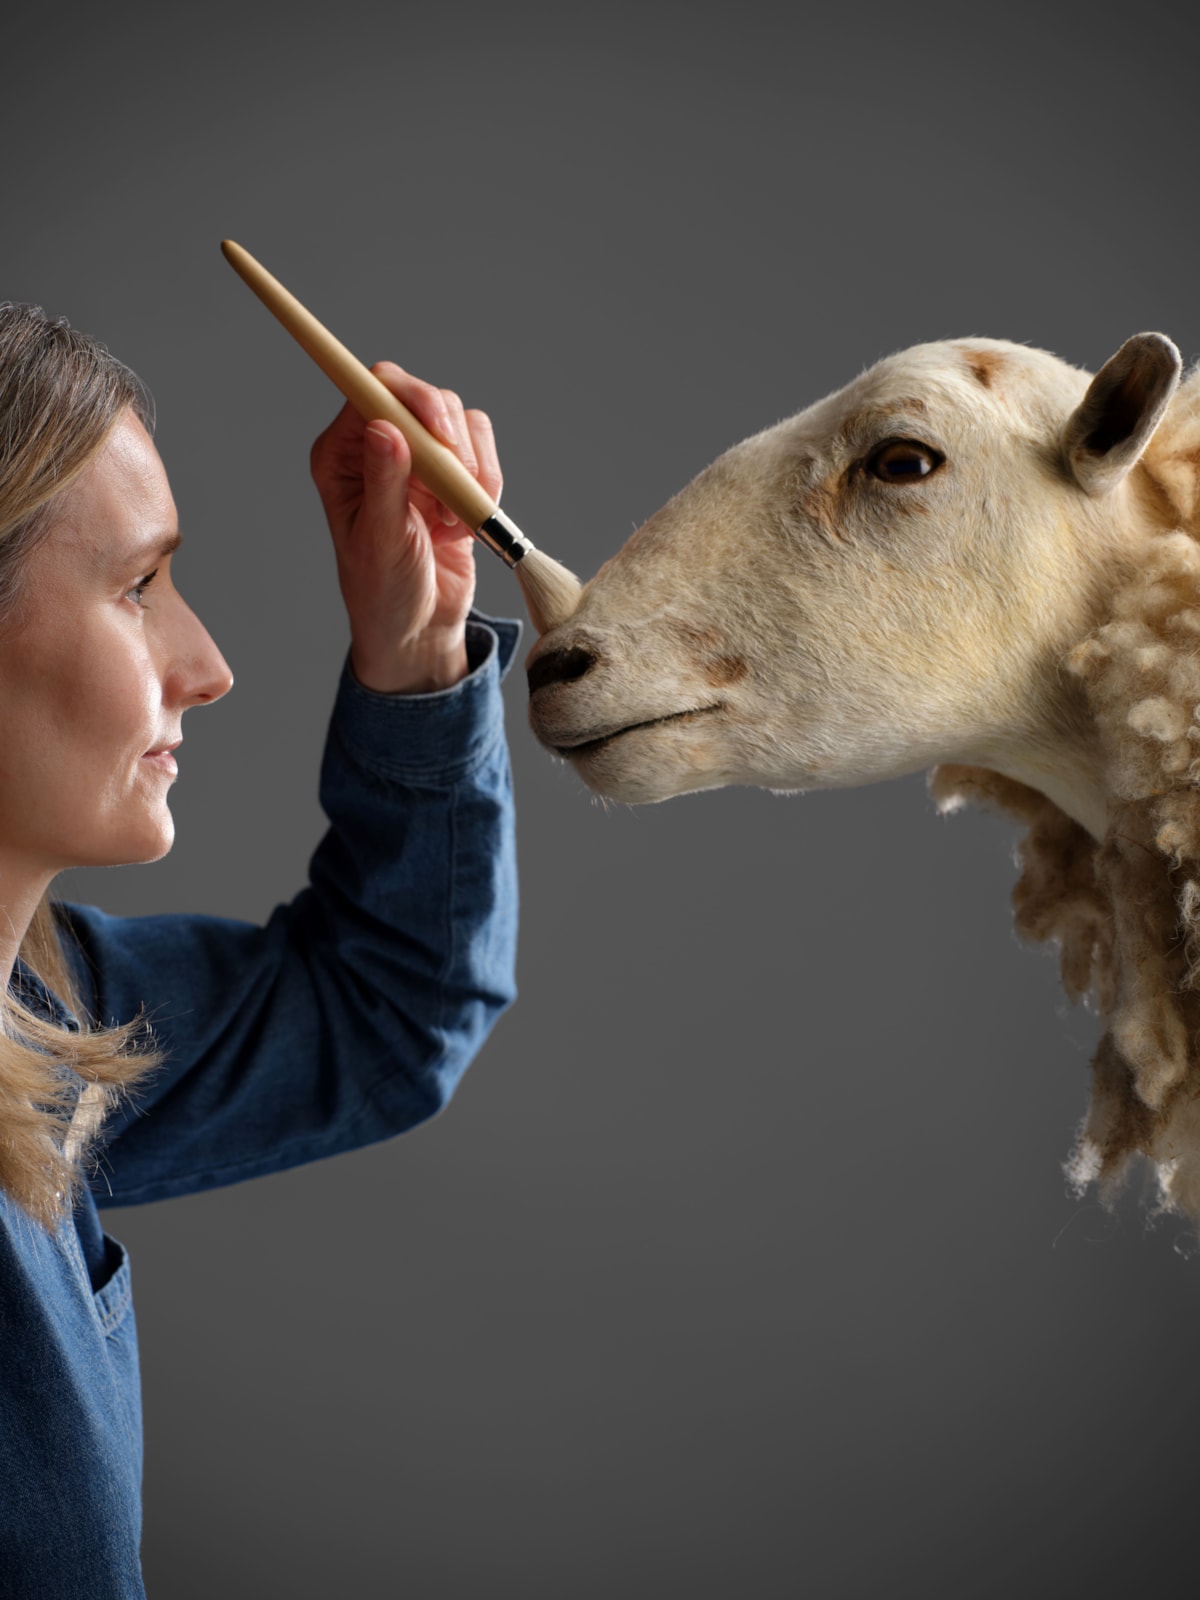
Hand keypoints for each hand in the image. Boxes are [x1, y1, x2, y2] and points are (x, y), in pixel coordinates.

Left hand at [309, 362, 502, 692]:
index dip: (412, 399)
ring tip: (452, 523)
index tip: (441, 434)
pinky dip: (487, 486)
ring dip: (471, 472)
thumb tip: (384, 428)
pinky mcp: (453, 474)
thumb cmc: (383, 590)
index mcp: (342, 455)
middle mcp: (378, 445)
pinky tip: (464, 525)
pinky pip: (483, 453)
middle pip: (424, 397)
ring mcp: (418, 458)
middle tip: (456, 490)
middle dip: (451, 442)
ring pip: (461, 422)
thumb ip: (384, 483)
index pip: (375, 390)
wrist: (418, 627)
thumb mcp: (380, 540)